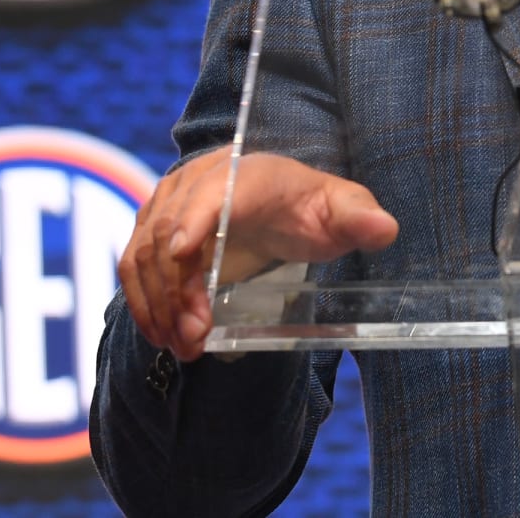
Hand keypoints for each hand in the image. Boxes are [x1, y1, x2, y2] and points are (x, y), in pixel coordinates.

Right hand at [118, 151, 398, 361]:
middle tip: (195, 336)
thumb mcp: (341, 212)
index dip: (196, 218)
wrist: (283, 204)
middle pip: (171, 231)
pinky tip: (164, 336)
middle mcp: (199, 181)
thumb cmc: (312, 207)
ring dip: (156, 303)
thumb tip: (385, 229)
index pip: (213, 191)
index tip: (185, 254)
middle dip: (177, 288)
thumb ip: (360, 219)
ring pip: (145, 253)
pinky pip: (135, 266)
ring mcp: (169, 204)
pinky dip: (144, 303)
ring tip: (183, 346)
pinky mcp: (153, 230)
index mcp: (247, 174)